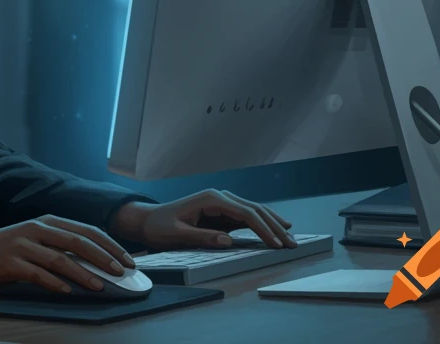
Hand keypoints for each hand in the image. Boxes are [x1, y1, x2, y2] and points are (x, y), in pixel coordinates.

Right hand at [0, 216, 137, 294]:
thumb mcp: (30, 244)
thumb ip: (56, 249)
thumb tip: (90, 265)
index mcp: (44, 222)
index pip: (86, 230)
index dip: (110, 245)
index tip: (129, 260)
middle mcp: (35, 229)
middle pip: (78, 241)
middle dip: (105, 257)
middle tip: (123, 273)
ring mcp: (21, 245)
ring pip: (60, 258)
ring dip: (84, 273)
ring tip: (101, 286)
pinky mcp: (8, 262)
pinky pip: (36, 273)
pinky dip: (54, 283)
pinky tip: (67, 292)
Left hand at [109, 188, 294, 250]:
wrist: (147, 219)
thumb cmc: (160, 226)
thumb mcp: (177, 233)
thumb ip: (203, 237)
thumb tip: (228, 240)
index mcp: (211, 199)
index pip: (245, 212)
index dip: (263, 228)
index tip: (276, 243)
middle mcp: (219, 197)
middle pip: (254, 209)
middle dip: (275, 226)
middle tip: (292, 243)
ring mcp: (221, 203)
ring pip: (254, 211)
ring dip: (272, 223)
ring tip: (290, 236)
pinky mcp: (221, 212)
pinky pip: (246, 216)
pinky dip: (262, 223)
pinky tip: (276, 229)